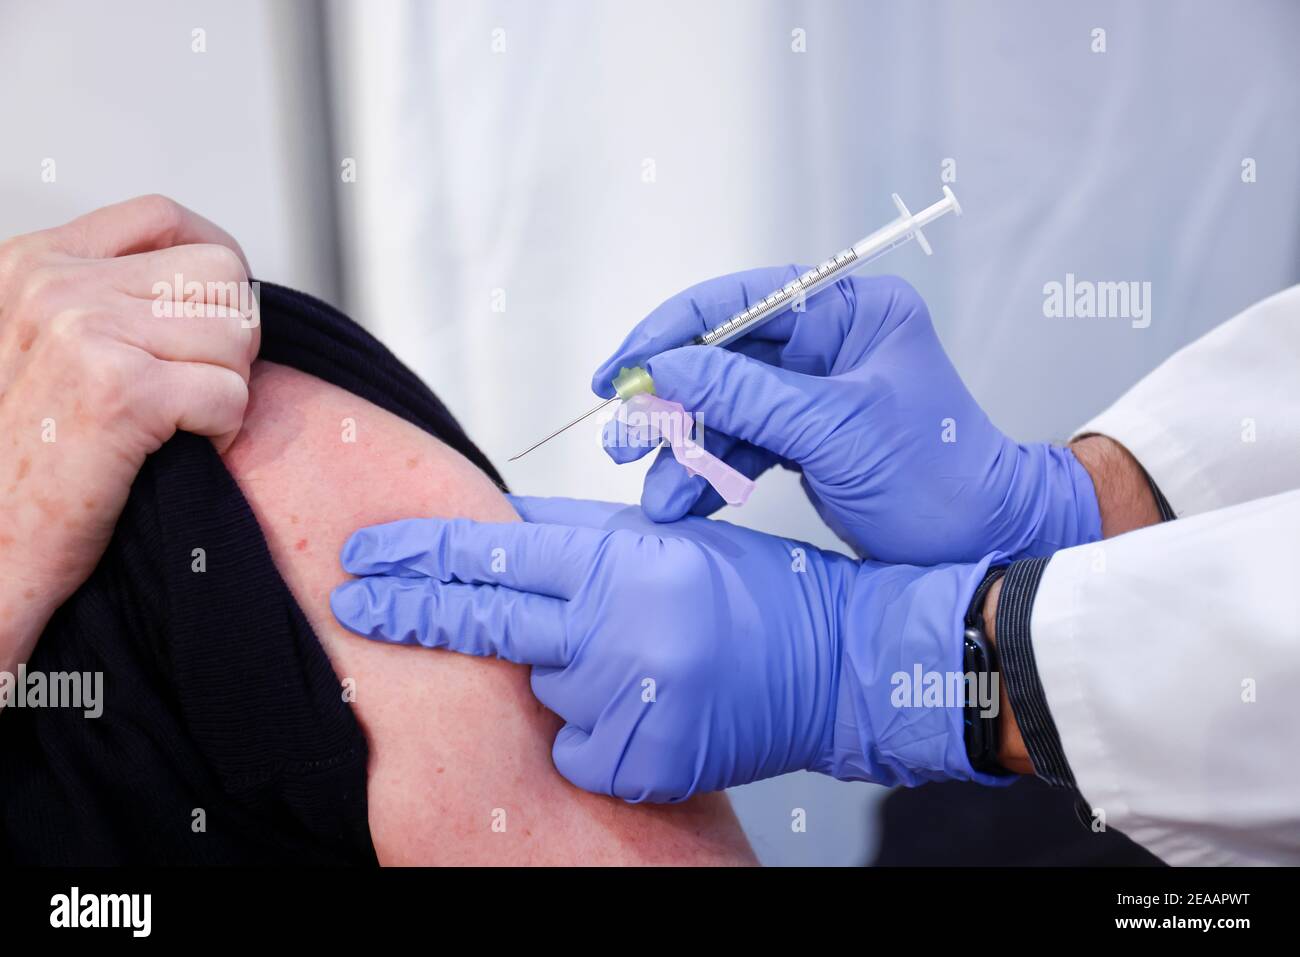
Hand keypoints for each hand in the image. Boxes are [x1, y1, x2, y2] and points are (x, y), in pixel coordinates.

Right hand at [0, 195, 256, 663]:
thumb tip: (213, 274)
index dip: (209, 268)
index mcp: (33, 263)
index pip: (163, 218)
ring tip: (172, 425)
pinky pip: (231, 394)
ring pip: (236, 334)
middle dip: (228, 336)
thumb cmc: (25, 463)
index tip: (210, 319)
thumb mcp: (41, 348)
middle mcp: (53, 285)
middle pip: (220, 273)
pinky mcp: (119, 392)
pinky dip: (222, 433)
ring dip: (225, 388)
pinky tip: (175, 452)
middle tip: (190, 388)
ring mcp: (83, 331)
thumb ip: (105, 297)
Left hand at [331, 495, 1005, 800]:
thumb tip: (492, 534)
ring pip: (543, 691)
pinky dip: (592, 731)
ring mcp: (632, 706)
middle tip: (355, 599)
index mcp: (626, 567)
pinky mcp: (646, 763)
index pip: (494, 558)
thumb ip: (573, 538)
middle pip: (487, 622)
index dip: (420, 555)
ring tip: (635, 659)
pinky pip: (577, 750)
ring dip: (562, 675)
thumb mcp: (662, 541)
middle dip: (410, 610)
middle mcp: (622, 635)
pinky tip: (642, 706)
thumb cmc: (755, 593)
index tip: (367, 555)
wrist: (837, 665)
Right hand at [593, 270, 1100, 563]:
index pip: (744, 301)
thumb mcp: (836, 431)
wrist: (983, 547)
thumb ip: (746, 396)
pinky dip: (709, 474)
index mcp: (852, 311)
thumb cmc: (939, 479)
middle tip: (622, 437)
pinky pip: (741, 445)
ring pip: (725, 408)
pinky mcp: (806, 438)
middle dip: (671, 402)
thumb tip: (664, 369)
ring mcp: (815, 392)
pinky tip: (681, 500)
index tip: (622, 370)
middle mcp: (830, 342)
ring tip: (652, 492)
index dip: (672, 332)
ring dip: (684, 450)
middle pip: (724, 357)